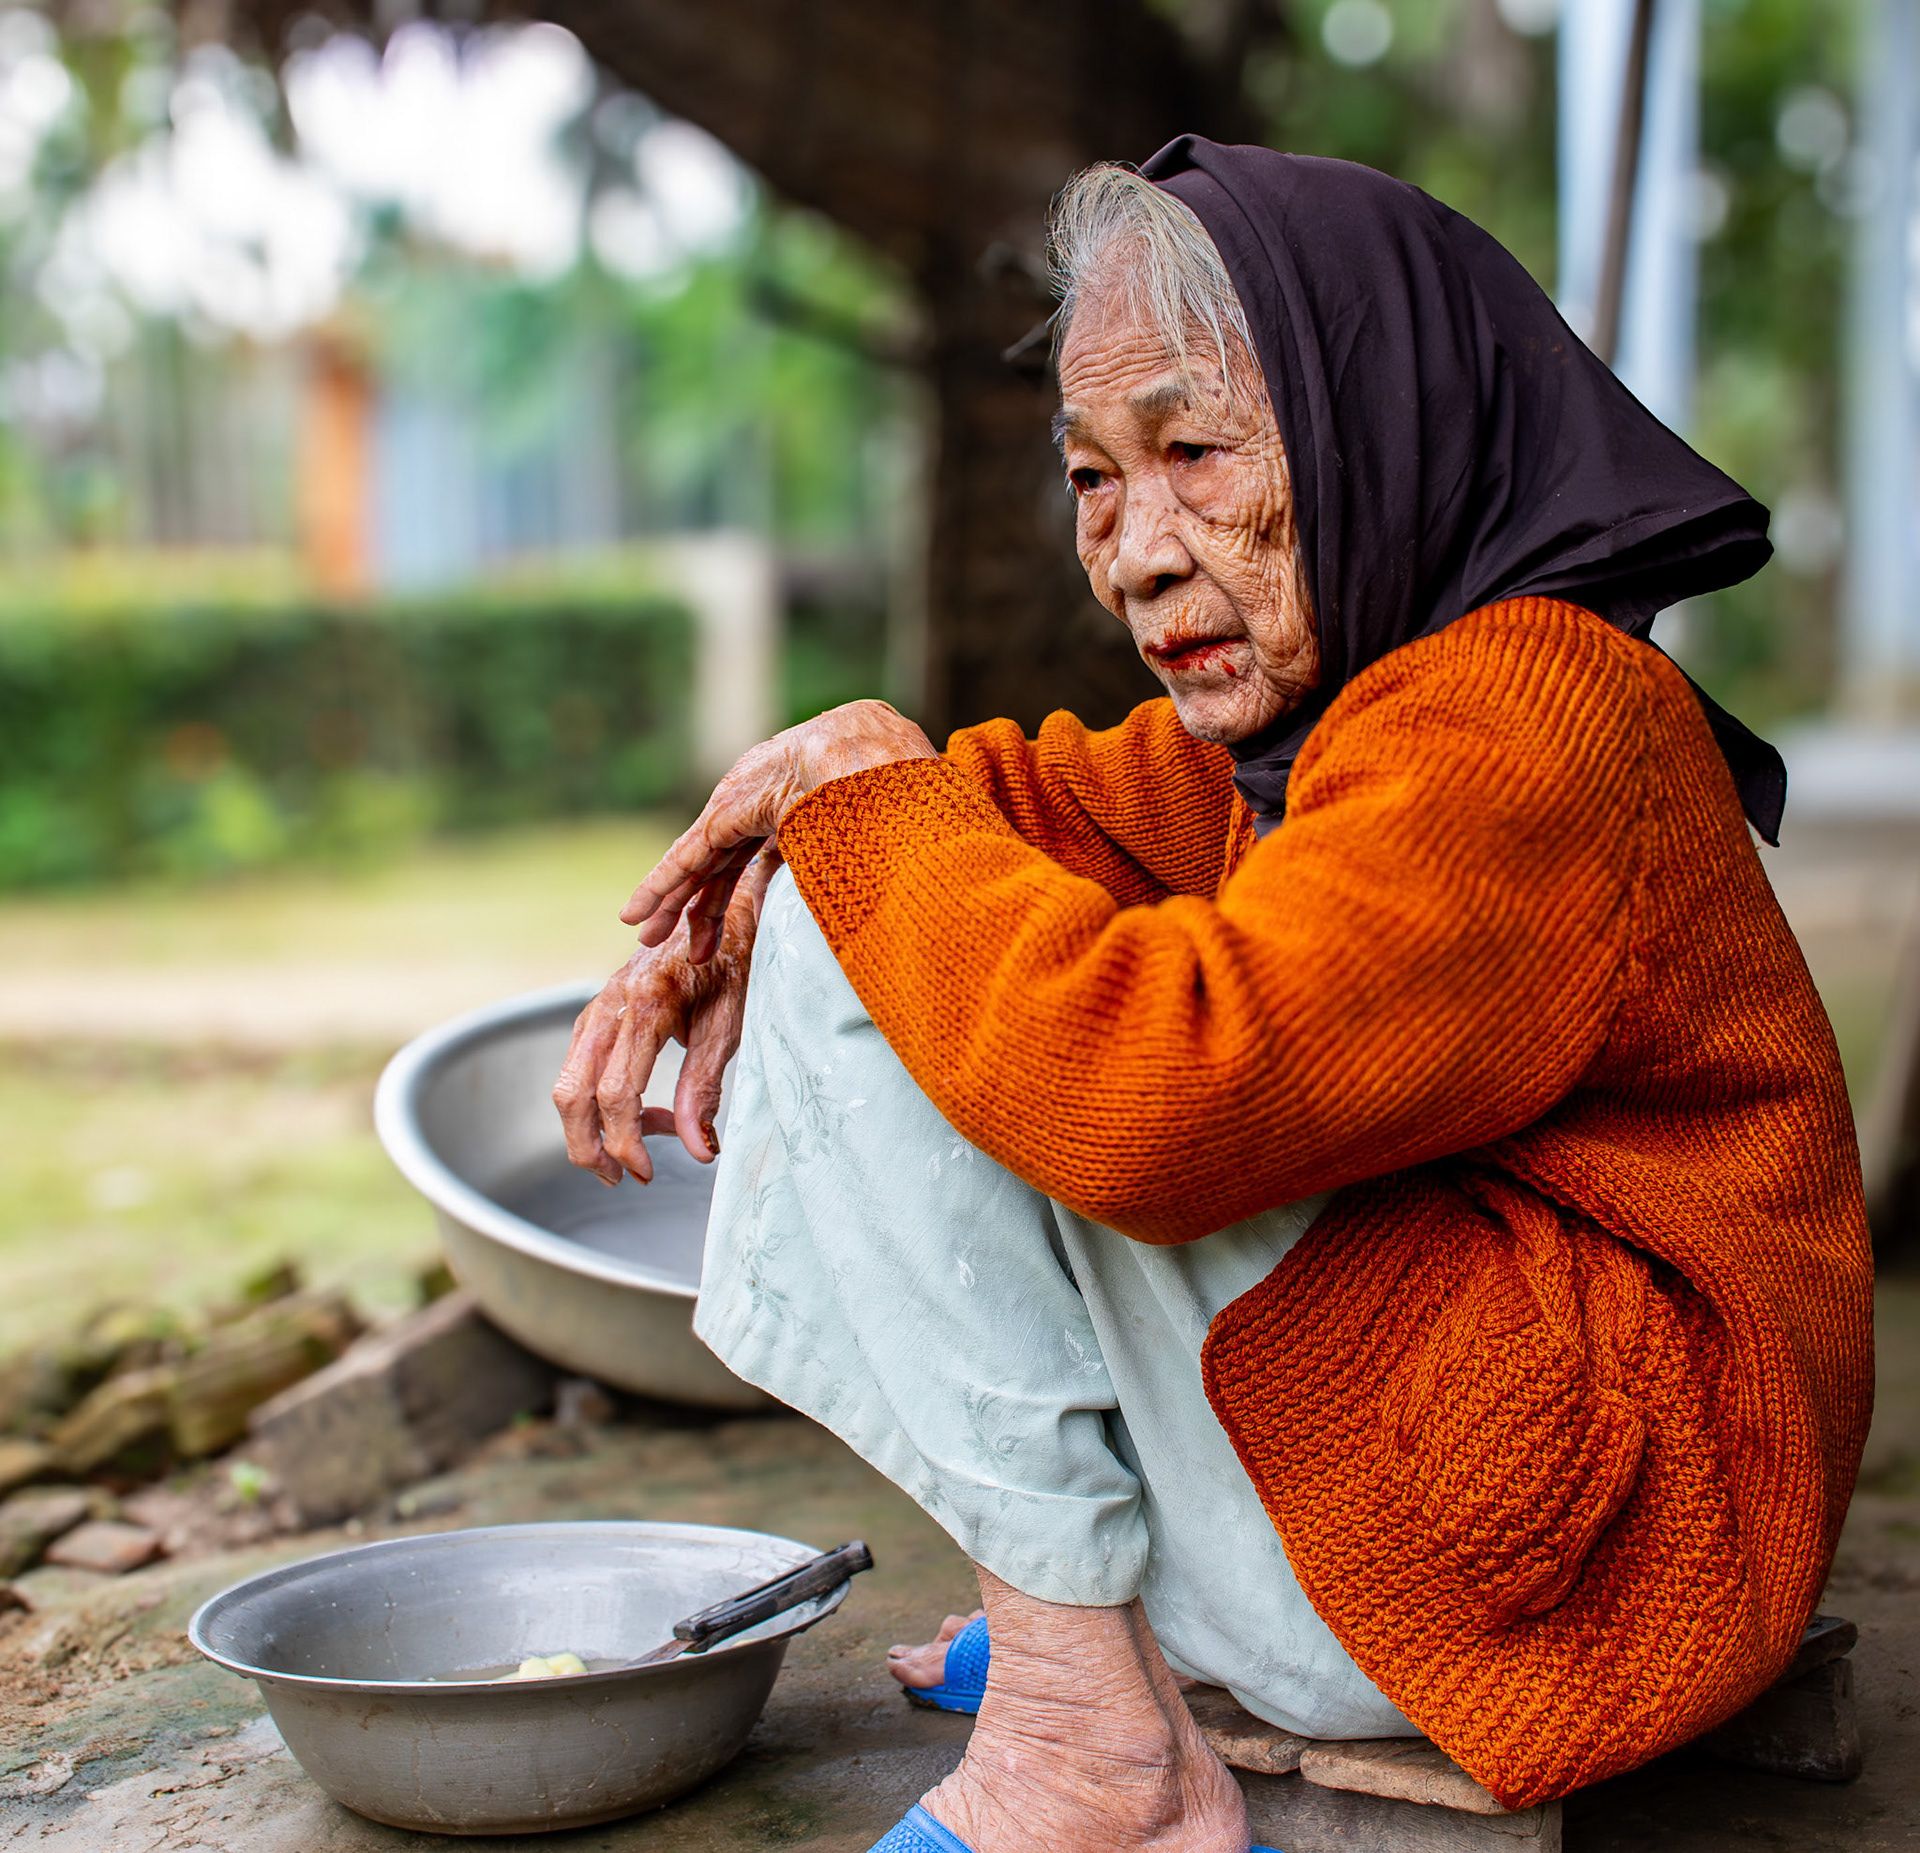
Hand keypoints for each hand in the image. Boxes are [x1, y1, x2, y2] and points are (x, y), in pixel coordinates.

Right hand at [554, 852, 776, 1184]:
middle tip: (624, 1179)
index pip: (617, 1093)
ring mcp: (598, 1006)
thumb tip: (699, 1152)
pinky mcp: (598, 1012)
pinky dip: (600, 1101)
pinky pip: (580, 1067)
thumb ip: (708, 1087)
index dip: (627, 1143)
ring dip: (592, 1128)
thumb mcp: (733, 1023)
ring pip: (567, 1083)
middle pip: (571, 1094)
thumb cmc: (736, 962)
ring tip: (637, 1154)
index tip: (647, 1174)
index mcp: (647, 1004)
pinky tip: (646, 1113)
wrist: (724, 907)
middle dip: (588, 1147)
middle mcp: (610, 1003)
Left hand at [623, 700, 936, 959]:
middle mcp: (765, 804)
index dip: (746, 892)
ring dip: (672, 902)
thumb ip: (873, 856)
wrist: (872, 753)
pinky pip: (687, 857)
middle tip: (691, 947)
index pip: (762, 857)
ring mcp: (742, 806)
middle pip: (727, 864)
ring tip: (644, 935)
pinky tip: (635, 913)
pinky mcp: (725, 814)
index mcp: (801, 808)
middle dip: (705, 906)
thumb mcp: (880, 833)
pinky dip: (660, 885)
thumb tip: (904, 894)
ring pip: (700, 864)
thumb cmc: (896, 791)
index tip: (737, 929)